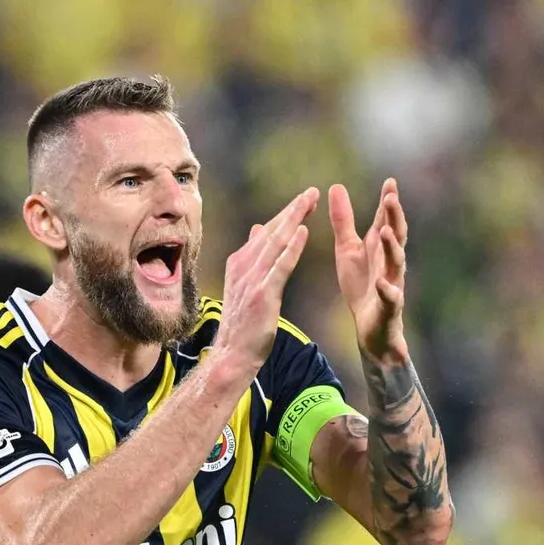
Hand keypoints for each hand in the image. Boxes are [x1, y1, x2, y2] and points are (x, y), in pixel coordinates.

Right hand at [211, 187, 318, 380]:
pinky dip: (292, 247)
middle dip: (292, 210)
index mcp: (240, 262)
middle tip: (310, 191)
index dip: (285, 214)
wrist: (233, 353)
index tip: (302, 198)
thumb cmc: (242, 322)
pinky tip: (303, 231)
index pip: (267, 232)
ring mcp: (253, 280)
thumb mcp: (243, 285)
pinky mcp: (263, 294)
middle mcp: (244, 266)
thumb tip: (257, 228)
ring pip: (276, 243)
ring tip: (309, 201)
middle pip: (272, 232)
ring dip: (293, 219)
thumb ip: (252, 256)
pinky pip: (281, 266)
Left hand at [328, 178, 409, 363]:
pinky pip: (391, 297)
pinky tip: (381, 282)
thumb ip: (343, 220)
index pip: (386, 220)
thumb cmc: (362, 284)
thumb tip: (335, 186)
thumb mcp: (347, 248)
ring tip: (387, 231)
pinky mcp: (389, 307)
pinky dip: (387, 290)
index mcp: (379, 248)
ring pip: (397, 263)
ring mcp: (392, 284)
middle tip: (391, 198)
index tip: (390, 181)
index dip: (388, 202)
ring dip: (393, 247)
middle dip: (395, 217)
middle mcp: (389, 262)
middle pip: (396, 236)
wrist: (370, 328)